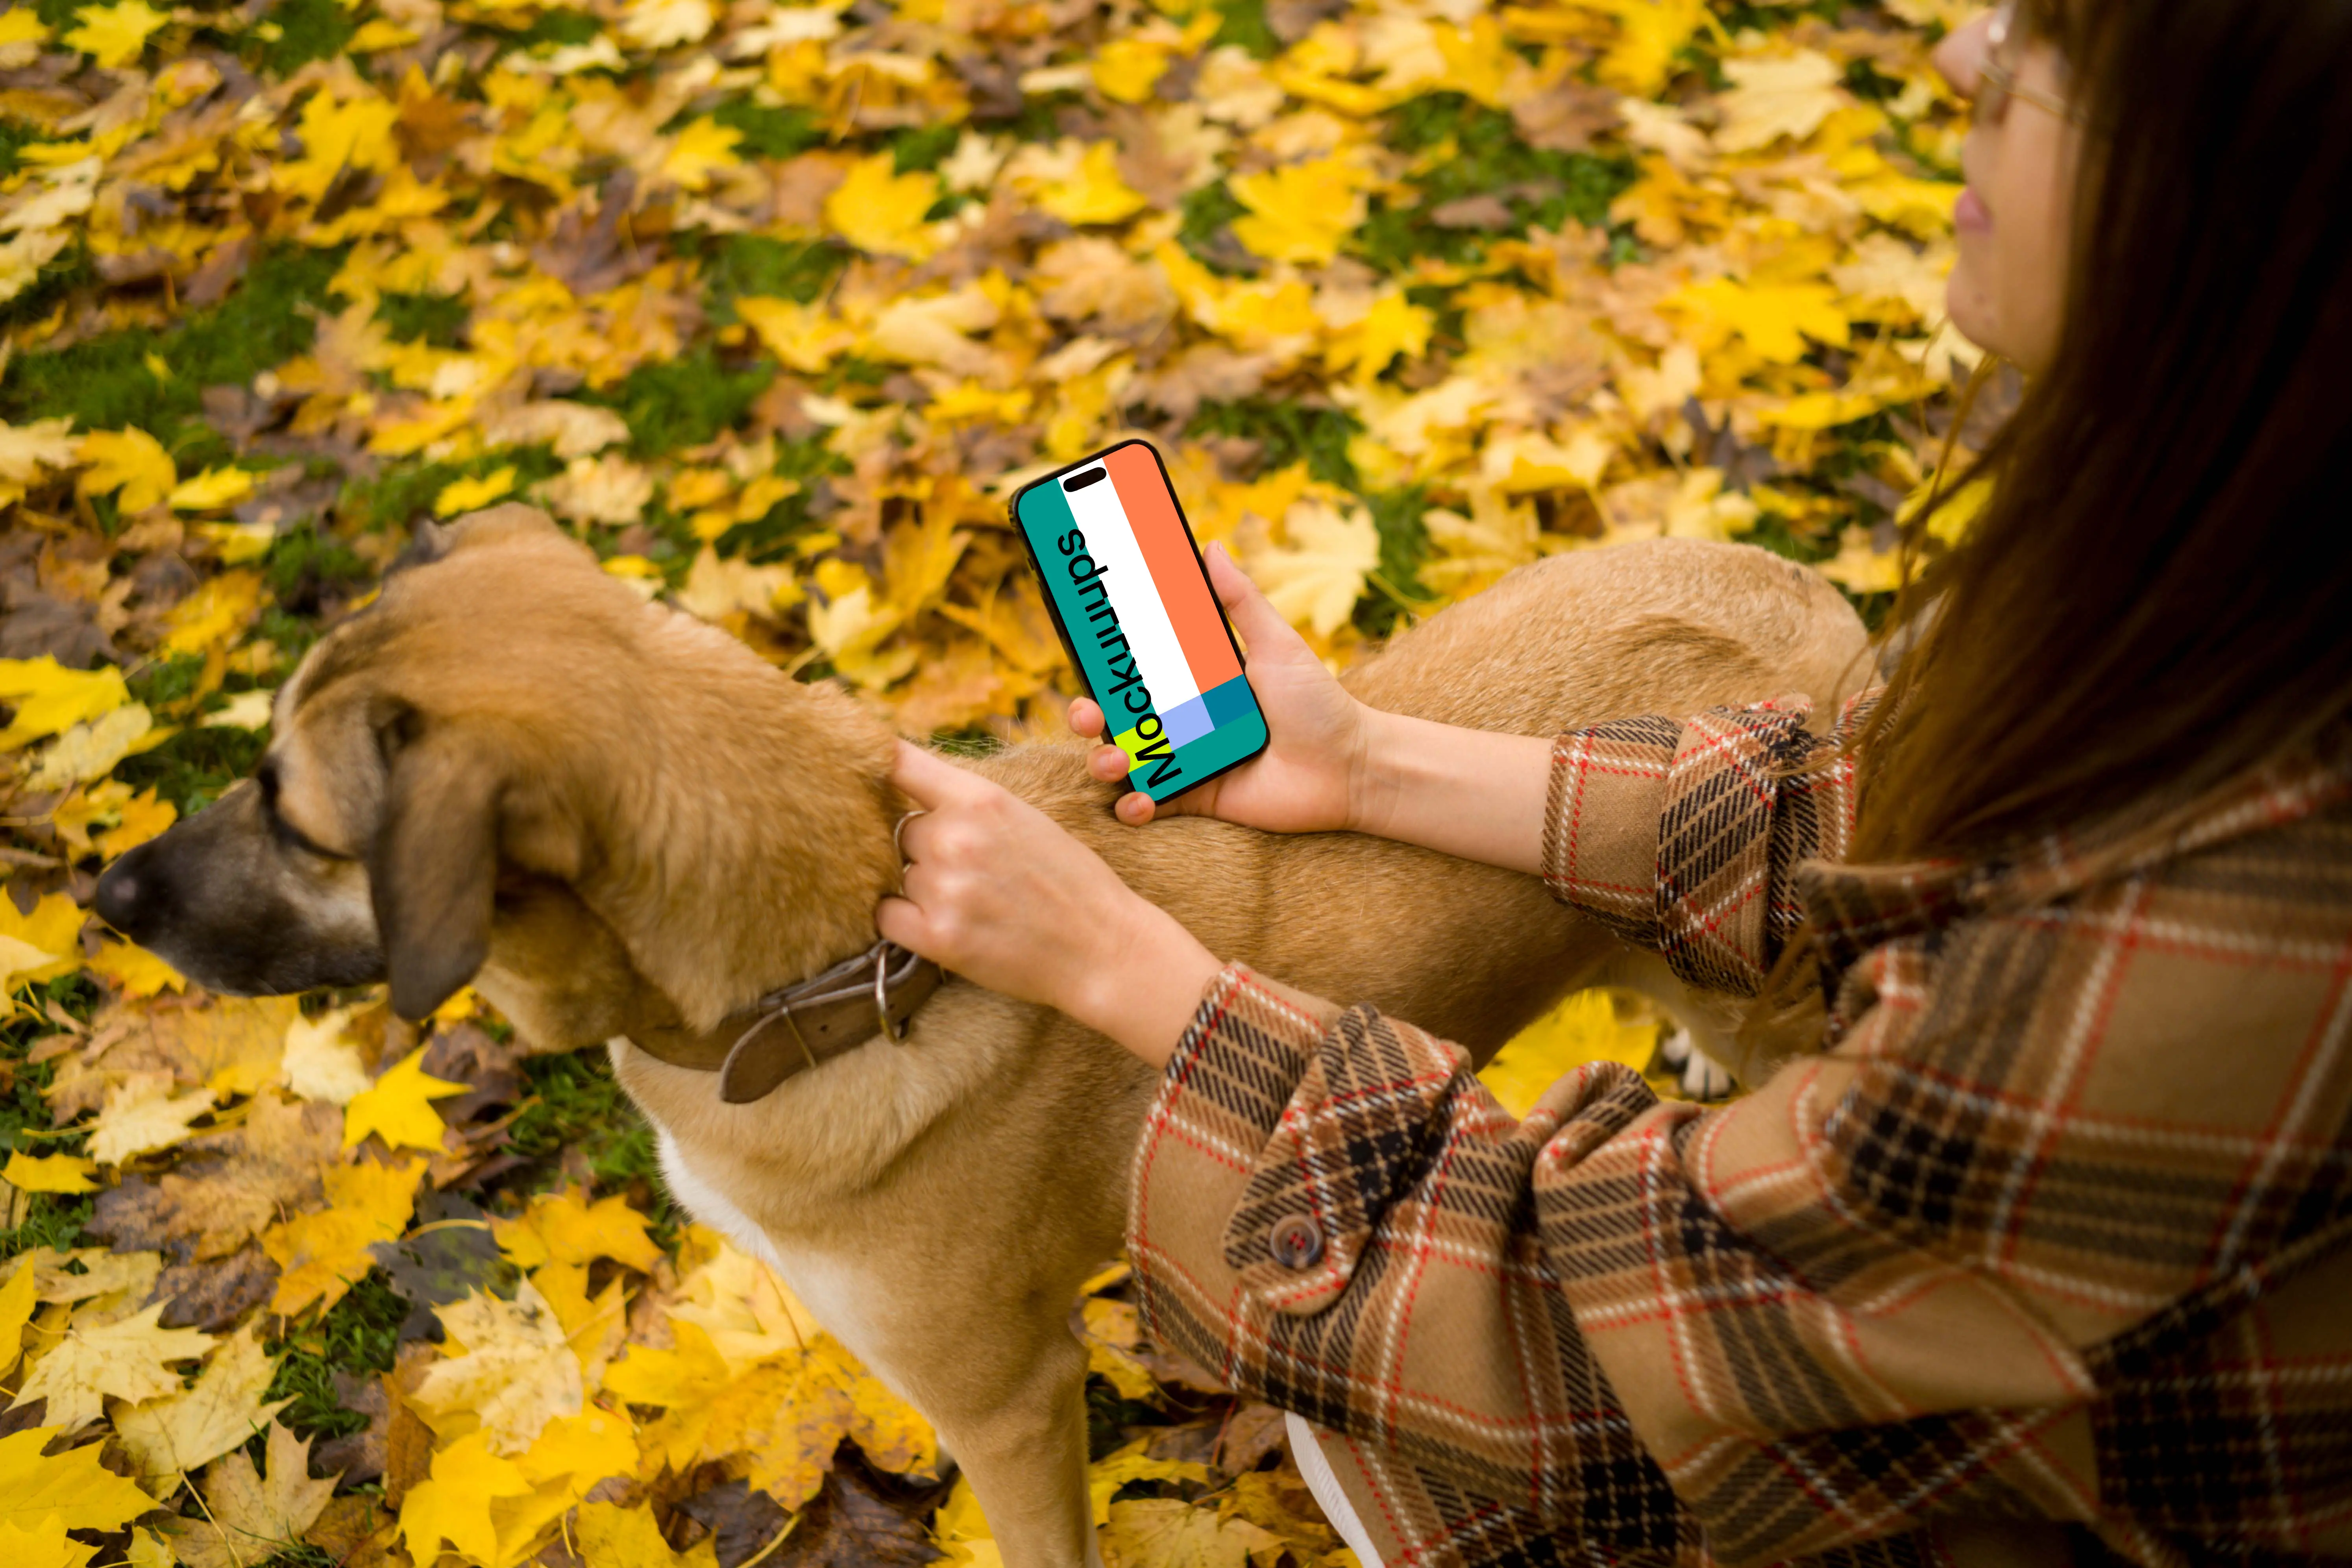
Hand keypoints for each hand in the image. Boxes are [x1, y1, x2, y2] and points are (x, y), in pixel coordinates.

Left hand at [875, 741, 1221, 1066]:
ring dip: (923, 887)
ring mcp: (944, 887)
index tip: (863, 768)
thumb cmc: (1070, 882)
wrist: (1104, 947)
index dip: (873, 763)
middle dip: (925, 848)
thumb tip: (908, 790)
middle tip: (971, 871)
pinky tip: (940, 922)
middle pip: (900, 829)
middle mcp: (955, 836)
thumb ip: (970, 804)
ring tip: (975, 902)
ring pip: (900, 874)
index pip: (897, 762)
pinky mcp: (938, 936)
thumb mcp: (1027, 819)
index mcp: (981, 798)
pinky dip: (903, 920)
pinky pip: (886, 916)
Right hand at [1072, 542, 1372, 830]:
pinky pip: (1152, 804)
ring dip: (1105, 762)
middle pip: (1117, 715)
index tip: (1081, 647)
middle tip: (1090, 712)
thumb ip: (1241, 600)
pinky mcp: (1198, 798)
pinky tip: (1137, 802)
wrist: (1351, 768)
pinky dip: (1134, 806)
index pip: (1136, 669)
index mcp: (1194, 681)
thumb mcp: (1278, 645)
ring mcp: (1187, 760)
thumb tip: (1210, 545)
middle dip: (1089, 714)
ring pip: (1125, 761)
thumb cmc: (1319, 704)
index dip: (1103, 663)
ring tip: (1116, 760)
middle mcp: (1183, 720)